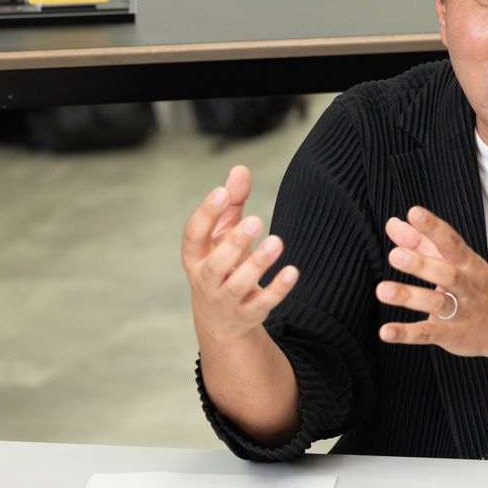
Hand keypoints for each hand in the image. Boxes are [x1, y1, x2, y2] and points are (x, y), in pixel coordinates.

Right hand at [182, 165, 298, 343]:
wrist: (221, 318)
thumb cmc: (222, 262)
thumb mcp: (223, 233)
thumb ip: (232, 203)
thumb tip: (240, 169)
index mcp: (195, 256)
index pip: (194, 234)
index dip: (206, 213)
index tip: (221, 191)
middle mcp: (206, 279)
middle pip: (216, 263)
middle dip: (235, 242)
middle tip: (256, 220)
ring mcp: (226, 300)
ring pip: (238, 284)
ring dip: (258, 264)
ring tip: (276, 242)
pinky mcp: (248, 314)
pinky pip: (262, 303)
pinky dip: (278, 288)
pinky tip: (293, 270)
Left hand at [375, 205, 487, 358]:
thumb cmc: (478, 287)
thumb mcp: (456, 262)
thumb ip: (422, 242)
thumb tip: (393, 224)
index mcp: (467, 263)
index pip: (451, 241)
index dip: (433, 227)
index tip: (414, 213)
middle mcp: (467, 285)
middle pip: (446, 273)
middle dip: (421, 264)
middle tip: (395, 255)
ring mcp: (461, 311)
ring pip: (437, 302)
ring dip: (410, 296)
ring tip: (383, 290)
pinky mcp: (451, 334)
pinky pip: (429, 333)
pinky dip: (407, 333)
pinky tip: (386, 331)